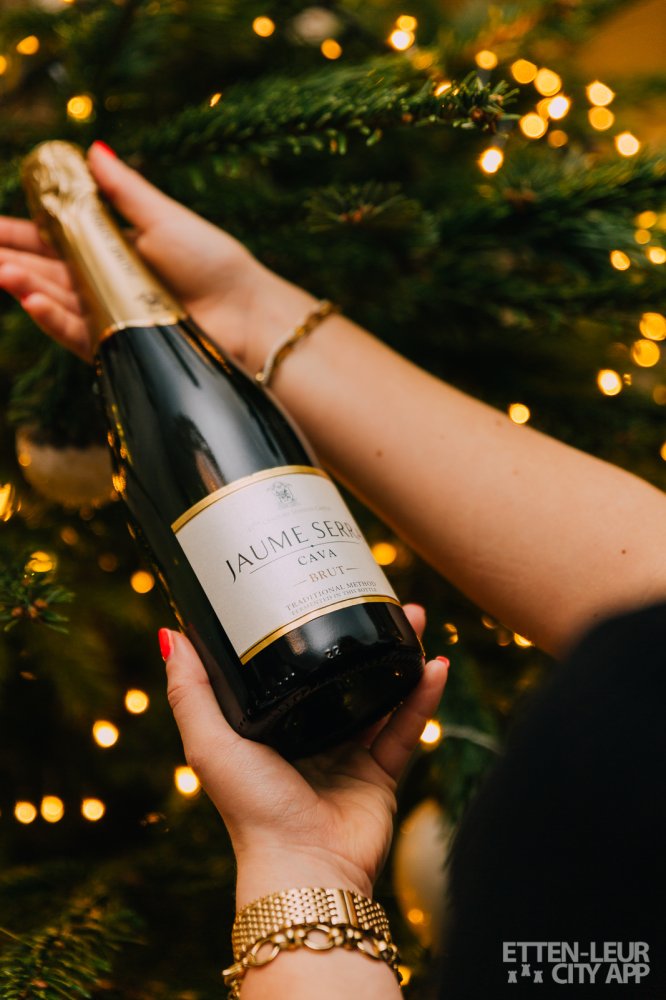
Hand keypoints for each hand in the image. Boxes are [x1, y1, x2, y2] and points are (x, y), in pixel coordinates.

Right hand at [0, 142, 314, 368]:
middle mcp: (104, 283)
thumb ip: (124, 191)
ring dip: (23, 285)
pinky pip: (76, 333)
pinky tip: (30, 298)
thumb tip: (92, 149)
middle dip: (9, 259)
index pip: (53, 237)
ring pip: (54, 301)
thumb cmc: (213, 262)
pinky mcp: (119, 347)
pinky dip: (51, 317)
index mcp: (111, 249)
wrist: (246, 314)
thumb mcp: (164, 217)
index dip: (19, 231)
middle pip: (44, 270)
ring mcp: (109, 316)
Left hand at [161, 605, 447, 905]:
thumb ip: (190, 691)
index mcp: (270, 727)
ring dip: (399, 657)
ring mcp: (347, 756)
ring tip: (414, 619)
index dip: (307, 631)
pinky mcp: (381, 776)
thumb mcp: (210, 743)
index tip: (320, 594)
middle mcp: (309, 737)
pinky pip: (406, 729)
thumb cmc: (252, 809)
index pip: (290, 668)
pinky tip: (436, 667)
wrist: (305, 867)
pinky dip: (423, 700)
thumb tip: (170, 632)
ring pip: (379, 695)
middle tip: (381, 598)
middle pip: (341, 675)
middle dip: (362, 637)